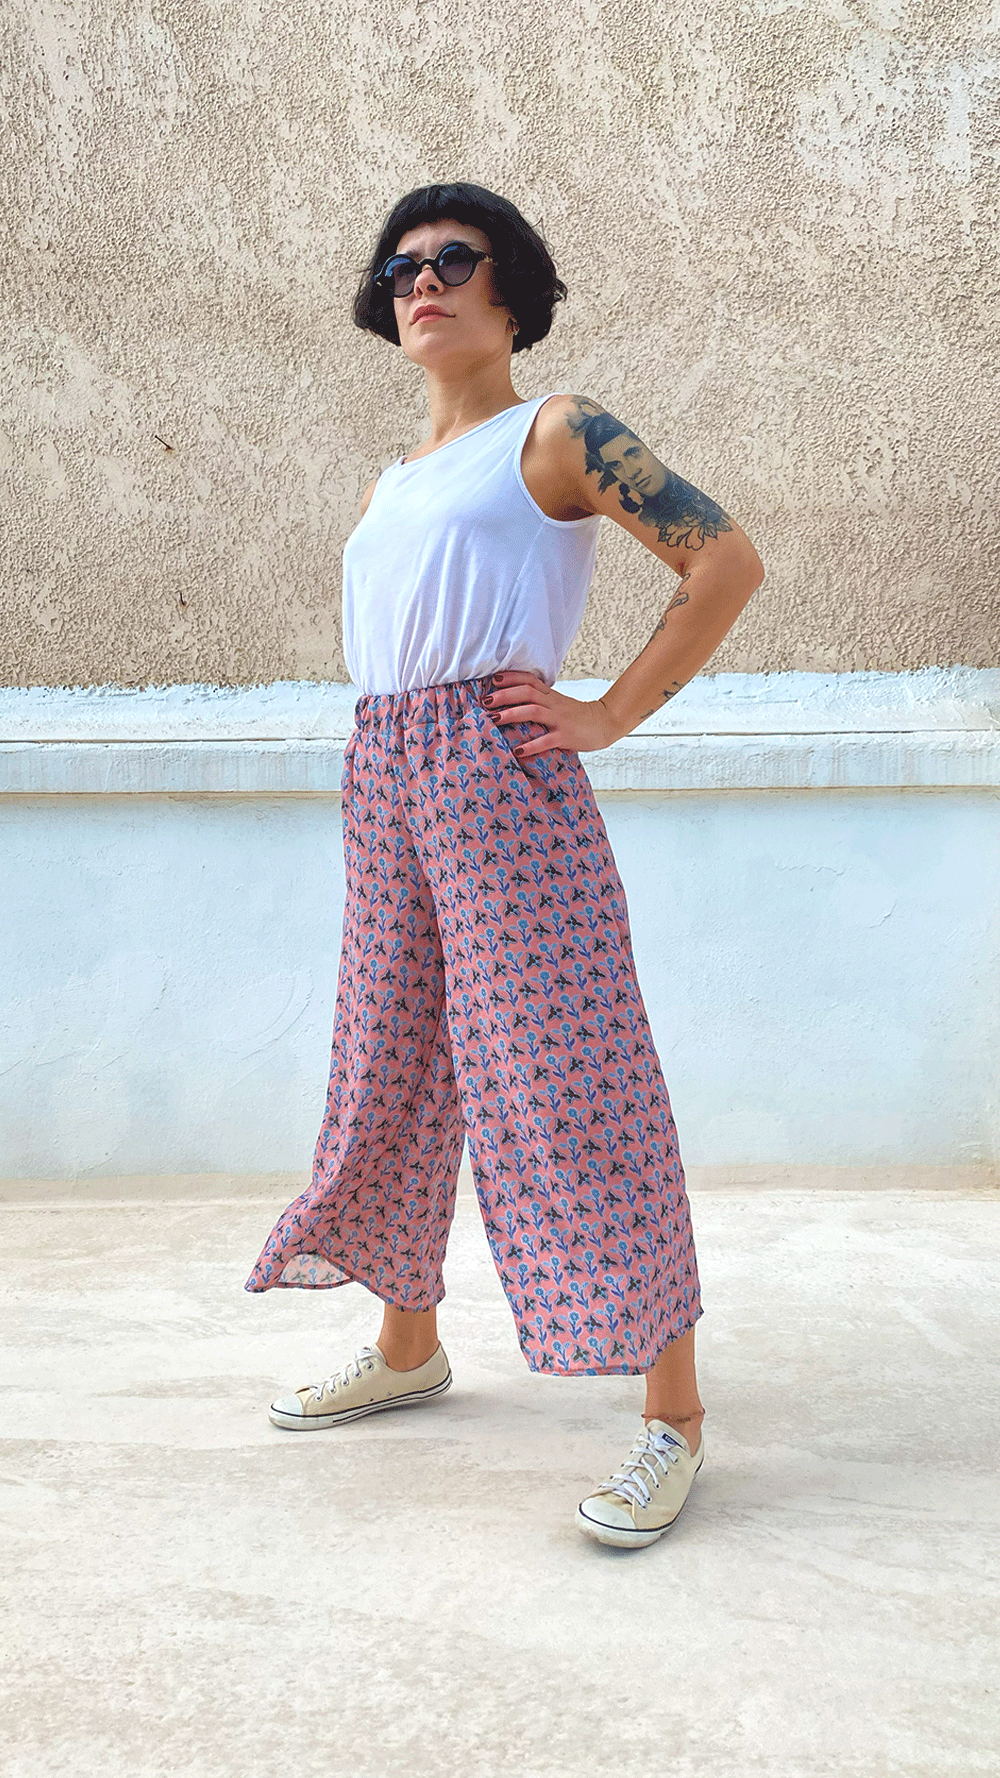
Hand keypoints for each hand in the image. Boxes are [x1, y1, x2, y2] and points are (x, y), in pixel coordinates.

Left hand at [483, 669, 622, 757]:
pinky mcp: (566, 736)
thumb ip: (539, 700)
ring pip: (533, 711)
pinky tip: (518, 751)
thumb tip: (512, 703)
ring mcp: (560, 719)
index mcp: (551, 695)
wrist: (604, 723)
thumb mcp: (558, 703)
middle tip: (485, 701)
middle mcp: (553, 703)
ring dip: (511, 714)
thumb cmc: (577, 716)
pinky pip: (546, 740)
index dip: (511, 678)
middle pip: (526, 692)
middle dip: (504, 695)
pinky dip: (531, 745)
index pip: (529, 680)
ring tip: (493, 720)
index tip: (492, 680)